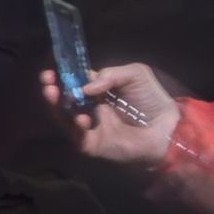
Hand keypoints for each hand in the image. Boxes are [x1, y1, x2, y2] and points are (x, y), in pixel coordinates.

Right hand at [45, 61, 176, 168]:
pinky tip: (80, 117)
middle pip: (63, 99)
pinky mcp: (91, 144)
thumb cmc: (152, 100)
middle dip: (52, 89)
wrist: (167, 128)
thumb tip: (85, 87)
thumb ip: (111, 74)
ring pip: (64, 117)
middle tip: (46, 80)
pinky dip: (75, 126)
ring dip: (57, 106)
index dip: (61, 74)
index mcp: (97, 90)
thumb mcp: (136, 74)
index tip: (51, 68)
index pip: (73, 81)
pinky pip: (77, 136)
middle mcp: (88, 108)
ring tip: (53, 93)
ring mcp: (88, 127)